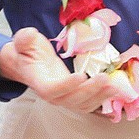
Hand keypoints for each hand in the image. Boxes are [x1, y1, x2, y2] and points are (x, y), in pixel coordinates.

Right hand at [0, 28, 122, 113]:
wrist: (30, 64)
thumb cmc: (28, 52)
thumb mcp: (24, 41)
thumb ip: (24, 38)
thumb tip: (30, 33)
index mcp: (38, 81)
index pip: (51, 89)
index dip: (66, 85)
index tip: (81, 75)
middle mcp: (52, 95)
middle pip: (71, 100)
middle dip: (89, 90)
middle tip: (104, 78)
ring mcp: (63, 98)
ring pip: (82, 105)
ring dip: (99, 97)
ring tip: (114, 86)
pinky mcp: (74, 97)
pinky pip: (88, 104)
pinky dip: (102, 99)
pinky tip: (114, 90)